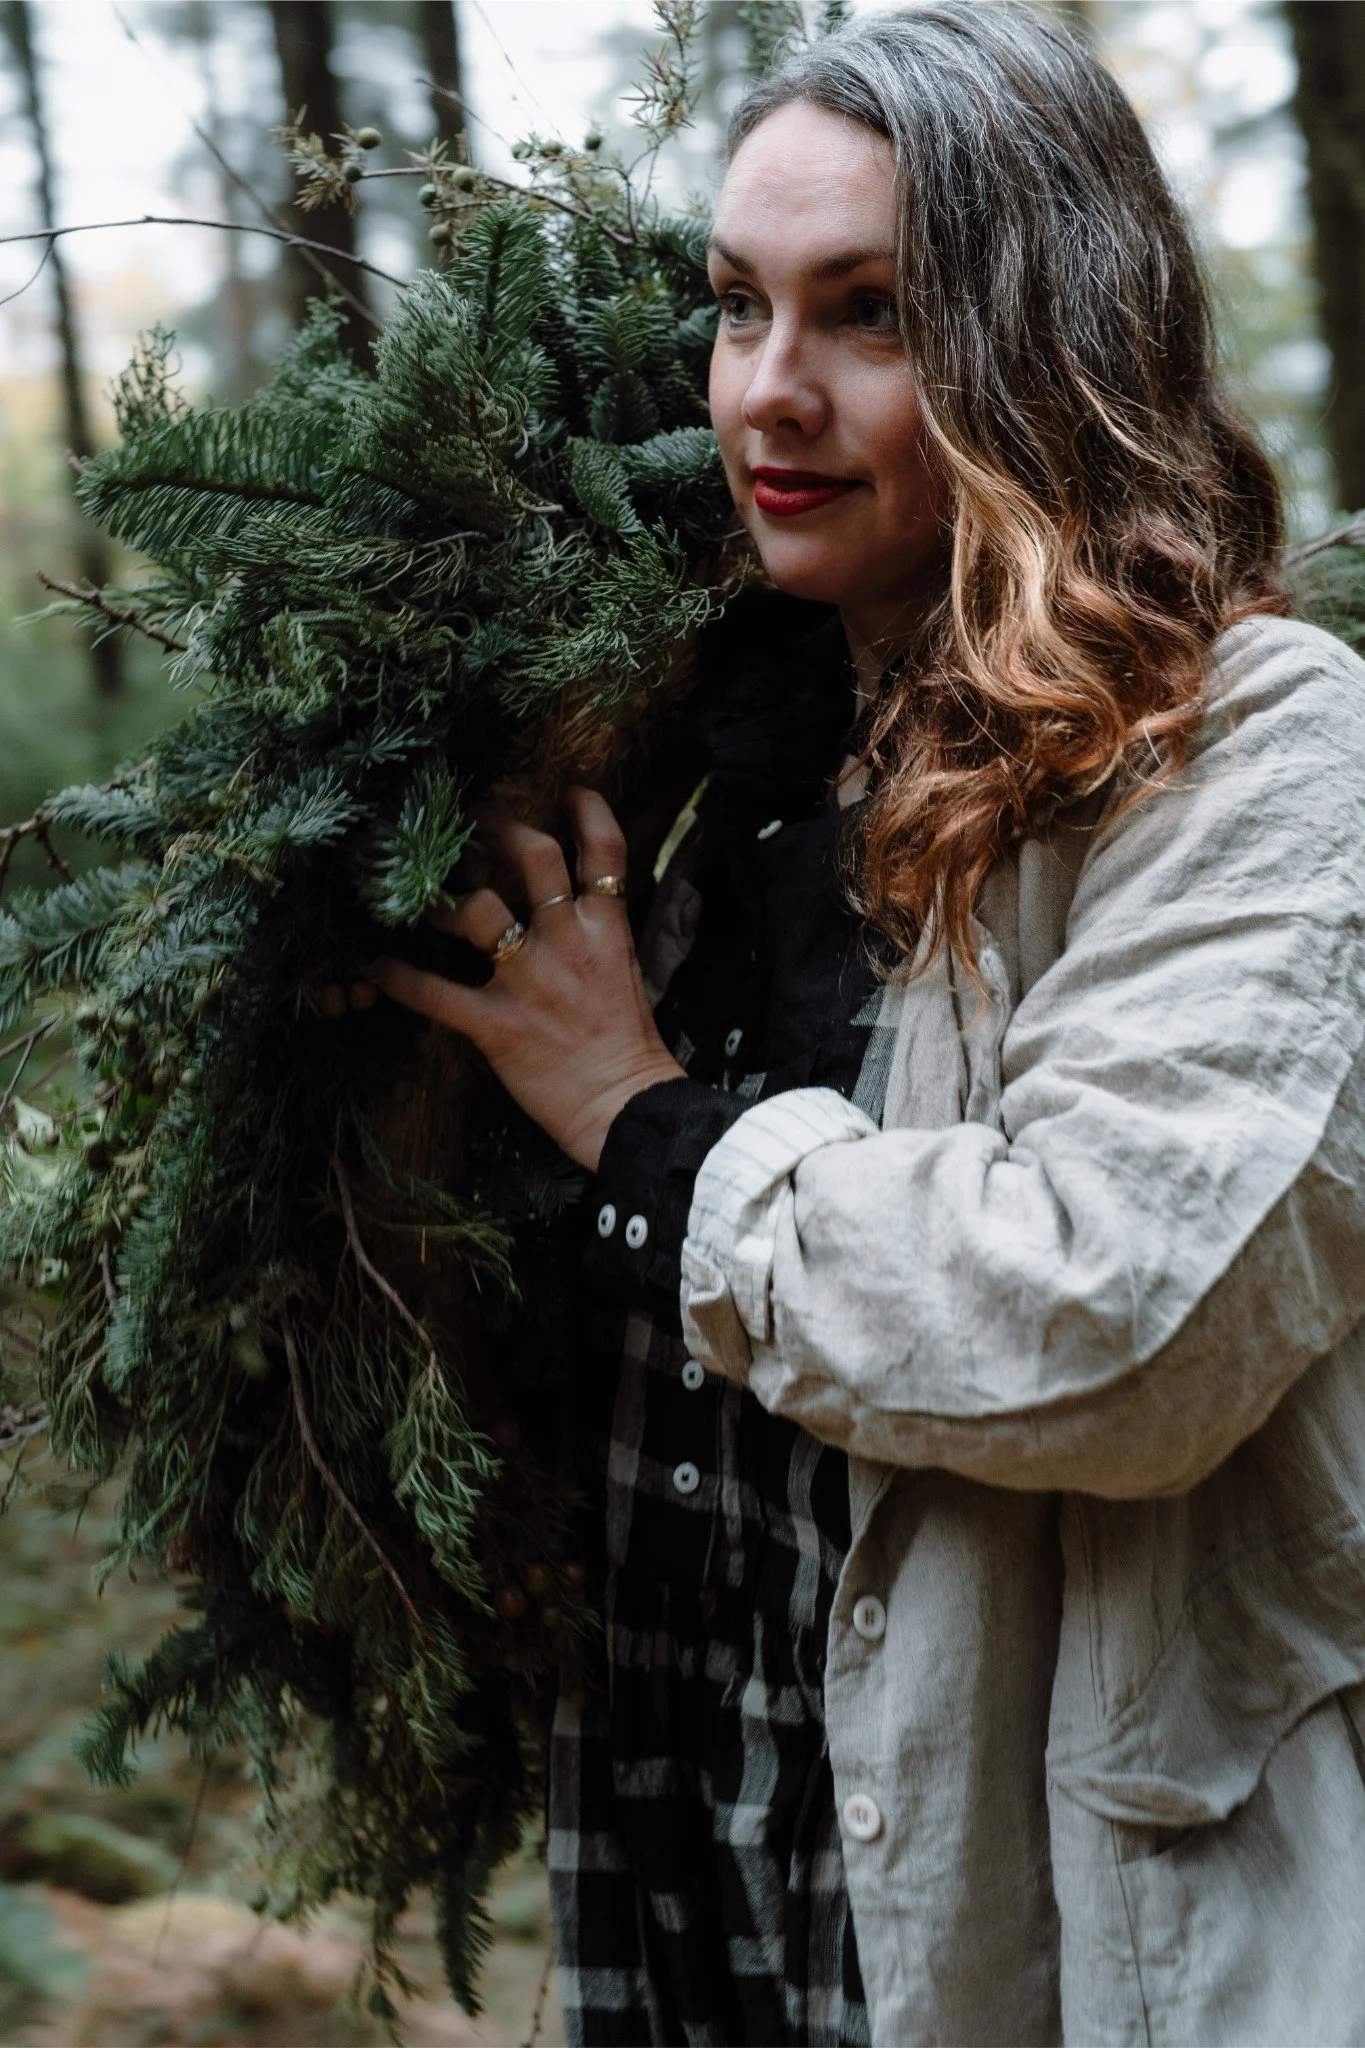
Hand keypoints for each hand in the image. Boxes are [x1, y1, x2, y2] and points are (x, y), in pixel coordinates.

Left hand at [370, 787, 684, 1171]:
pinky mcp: (496, 1024)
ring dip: (441, 896)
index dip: (587, 811)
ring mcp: (528, 980)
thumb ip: (597, 939)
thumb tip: (576, 913)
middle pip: (533, 857)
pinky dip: (398, 977)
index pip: (604, 850)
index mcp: (605, 930)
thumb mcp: (626, 976)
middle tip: (473, 817)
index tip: (568, 791)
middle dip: (499, 828)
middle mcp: (566, 942)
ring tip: (417, 887)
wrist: (628, 1109)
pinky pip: (433, 992)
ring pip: (476, 911)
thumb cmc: (629, 1049)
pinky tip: (372, 965)